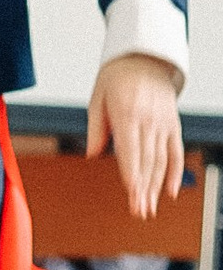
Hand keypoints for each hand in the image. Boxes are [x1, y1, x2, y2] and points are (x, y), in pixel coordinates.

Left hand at [87, 51, 185, 223]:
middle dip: (144, 189)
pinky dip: (175, 172)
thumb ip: (96, 128)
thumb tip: (93, 154)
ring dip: (156, 187)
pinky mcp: (172, 125)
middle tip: (139, 212)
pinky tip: (170, 191)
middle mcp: (149, 121)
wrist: (145, 58)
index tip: (132, 194)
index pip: (131, 151)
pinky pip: (176, 152)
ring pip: (161, 160)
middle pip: (147, 161)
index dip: (132, 175)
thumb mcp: (98, 97)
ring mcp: (163, 124)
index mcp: (128, 114)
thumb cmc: (118, 77)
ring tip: (149, 208)